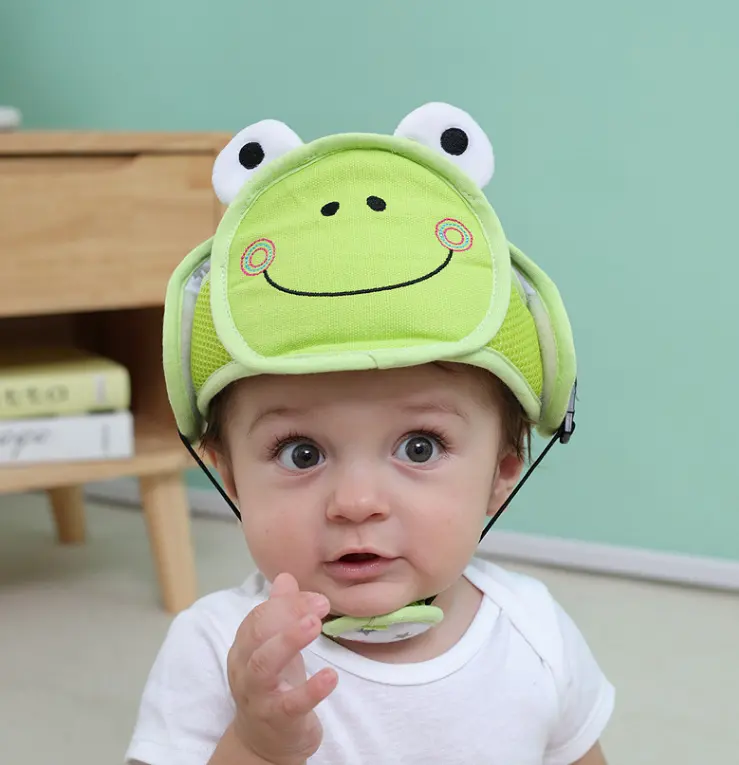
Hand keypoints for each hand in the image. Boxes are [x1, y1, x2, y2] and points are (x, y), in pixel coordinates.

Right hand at [227, 572, 336, 764]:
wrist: (265, 743)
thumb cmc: (273, 685)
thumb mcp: (275, 646)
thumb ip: (280, 612)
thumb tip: (285, 576)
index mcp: (244, 647)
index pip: (259, 616)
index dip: (287, 603)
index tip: (317, 597)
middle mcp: (245, 668)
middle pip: (258, 634)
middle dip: (288, 614)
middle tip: (321, 604)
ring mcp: (258, 695)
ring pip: (264, 665)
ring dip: (289, 641)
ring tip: (315, 625)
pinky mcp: (277, 719)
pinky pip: (290, 703)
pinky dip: (311, 689)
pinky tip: (330, 676)